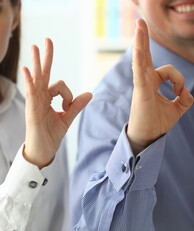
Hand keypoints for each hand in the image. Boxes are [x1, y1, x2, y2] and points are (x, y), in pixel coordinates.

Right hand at [22, 38, 91, 168]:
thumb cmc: (51, 134)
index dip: (69, 95)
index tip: (68, 107)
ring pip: (37, 79)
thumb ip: (77, 105)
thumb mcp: (67, 118)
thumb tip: (90, 93)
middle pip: (43, 73)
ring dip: (36, 62)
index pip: (60, 85)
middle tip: (47, 39)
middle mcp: (39, 97)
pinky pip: (31, 93)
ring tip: (34, 46)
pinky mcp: (32, 111)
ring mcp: (34, 103)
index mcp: (47, 98)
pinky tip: (27, 69)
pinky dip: (29, 81)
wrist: (43, 151)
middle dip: (46, 57)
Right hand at [127, 19, 193, 154]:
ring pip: (142, 58)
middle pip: (146, 54)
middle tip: (140, 21)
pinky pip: (140, 72)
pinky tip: (138, 47)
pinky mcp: (140, 90)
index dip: (179, 79)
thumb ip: (184, 99)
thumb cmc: (157, 123)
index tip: (181, 93)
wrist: (148, 138)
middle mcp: (146, 80)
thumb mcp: (177, 110)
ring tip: (139, 23)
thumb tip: (188, 92)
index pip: (169, 71)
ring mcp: (142, 84)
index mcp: (153, 83)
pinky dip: (139, 59)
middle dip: (144, 37)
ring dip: (141, 40)